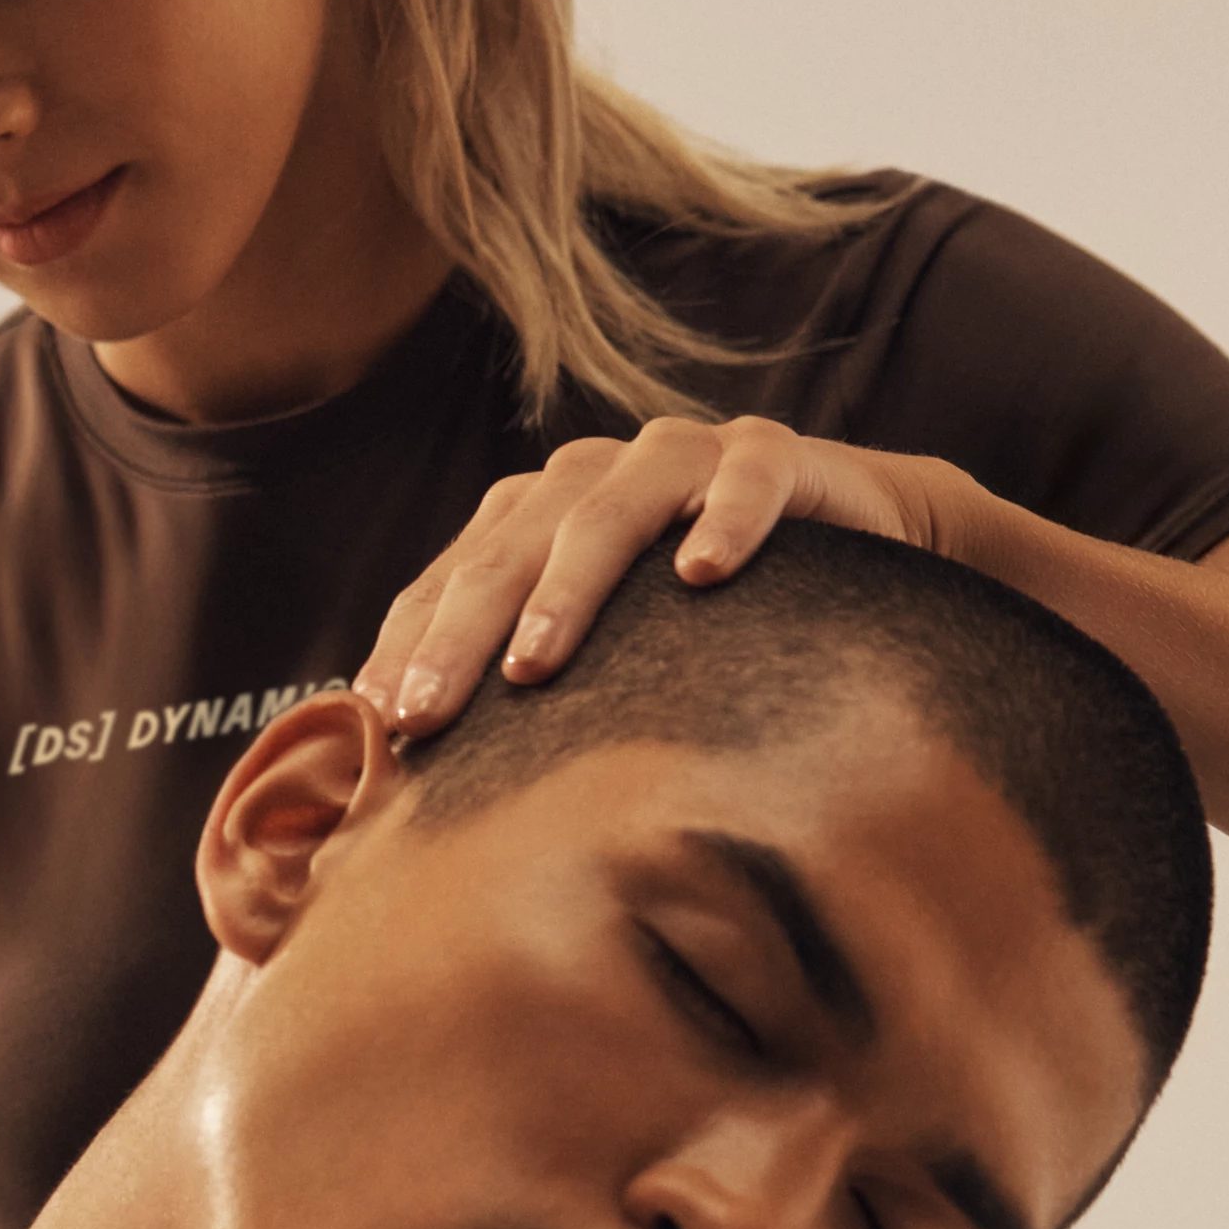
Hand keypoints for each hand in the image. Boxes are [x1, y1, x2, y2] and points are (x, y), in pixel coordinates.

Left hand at [356, 418, 978, 735]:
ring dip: (567, 587)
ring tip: (533, 661)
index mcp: (538, 513)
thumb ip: (535, 683)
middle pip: (510, 549)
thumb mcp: (613, 651)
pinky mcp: (774, 454)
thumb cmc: (708, 615)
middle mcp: (597, 474)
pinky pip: (748, 480)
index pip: (455, 577)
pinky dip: (727, 518)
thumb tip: (428, 774)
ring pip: (609, 511)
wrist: (853, 535)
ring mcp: (684, 456)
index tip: (375, 724)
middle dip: (457, 633)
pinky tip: (706, 572)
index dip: (409, 644)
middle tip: (422, 712)